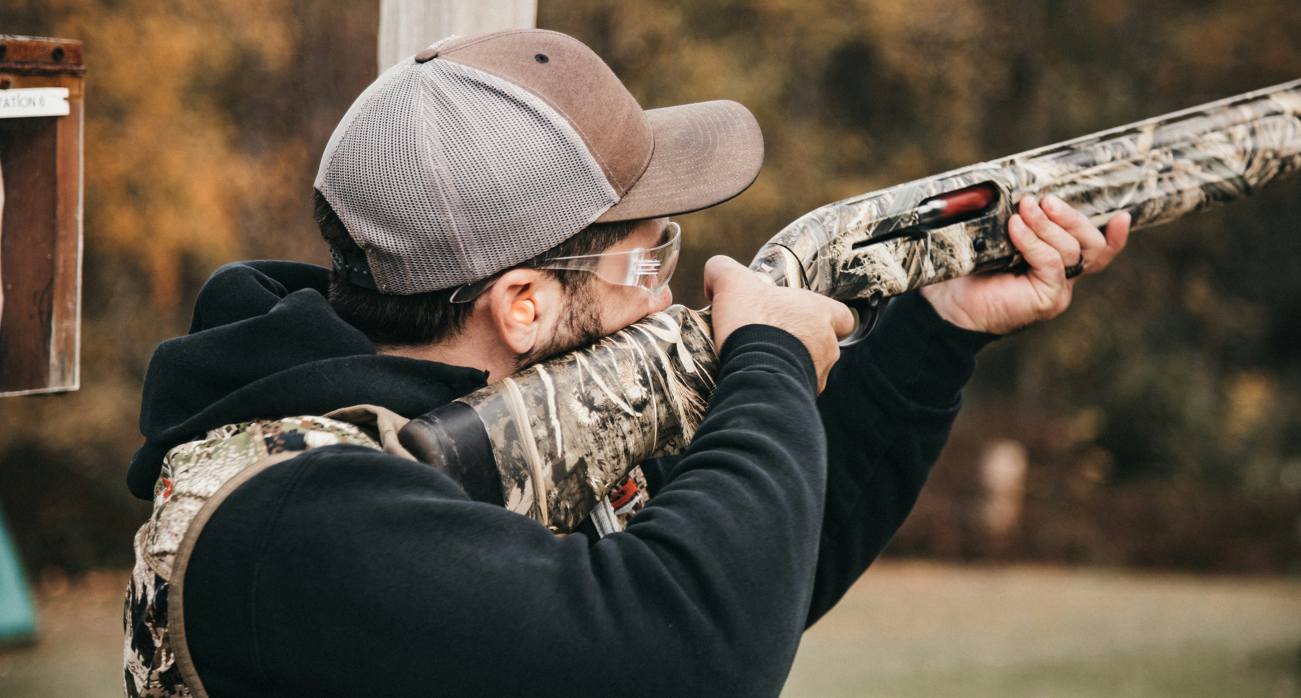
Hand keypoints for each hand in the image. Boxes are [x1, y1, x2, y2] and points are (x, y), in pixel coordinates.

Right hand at [704, 255, 853, 391]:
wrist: (754, 369)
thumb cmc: (752, 321)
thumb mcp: (731, 282)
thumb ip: (722, 269)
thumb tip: (714, 276)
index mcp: (820, 313)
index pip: (842, 316)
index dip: (827, 317)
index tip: (803, 319)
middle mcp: (828, 345)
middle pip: (823, 345)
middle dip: (799, 345)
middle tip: (771, 342)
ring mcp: (819, 375)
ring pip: (810, 371)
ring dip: (790, 368)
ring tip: (761, 365)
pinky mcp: (804, 398)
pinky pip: (796, 393)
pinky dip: (780, 388)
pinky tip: (759, 383)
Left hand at [921, 194, 1131, 334]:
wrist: (949, 305)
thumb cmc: (969, 272)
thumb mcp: (996, 240)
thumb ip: (1018, 220)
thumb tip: (1023, 192)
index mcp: (1057, 264)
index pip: (1098, 251)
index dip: (1115, 236)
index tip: (1123, 216)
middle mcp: (1063, 278)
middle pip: (1092, 245)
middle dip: (1072, 217)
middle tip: (1044, 200)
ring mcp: (1058, 290)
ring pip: (1072, 250)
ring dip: (1048, 225)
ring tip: (1024, 209)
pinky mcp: (1048, 299)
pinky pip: (1052, 262)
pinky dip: (1034, 241)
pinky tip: (1016, 228)